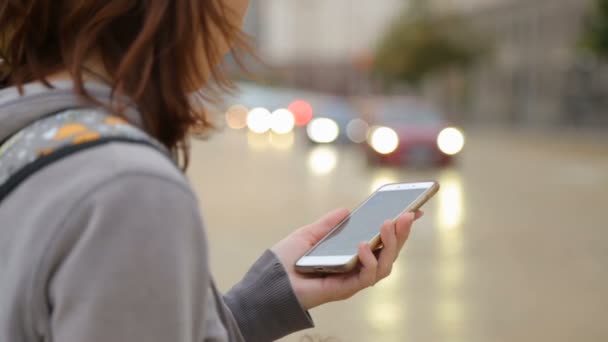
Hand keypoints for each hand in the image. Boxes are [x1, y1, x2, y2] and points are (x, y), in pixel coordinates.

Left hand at [271, 208, 422, 309]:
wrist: (268, 281)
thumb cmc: (286, 260)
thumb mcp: (308, 234)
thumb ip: (328, 224)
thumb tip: (346, 210)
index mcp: (350, 255)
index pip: (382, 242)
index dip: (399, 229)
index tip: (414, 210)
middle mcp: (356, 268)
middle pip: (389, 253)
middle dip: (401, 234)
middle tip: (406, 215)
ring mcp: (352, 280)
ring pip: (385, 266)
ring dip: (391, 245)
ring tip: (388, 224)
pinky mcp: (345, 289)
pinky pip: (366, 277)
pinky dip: (369, 260)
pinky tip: (364, 245)